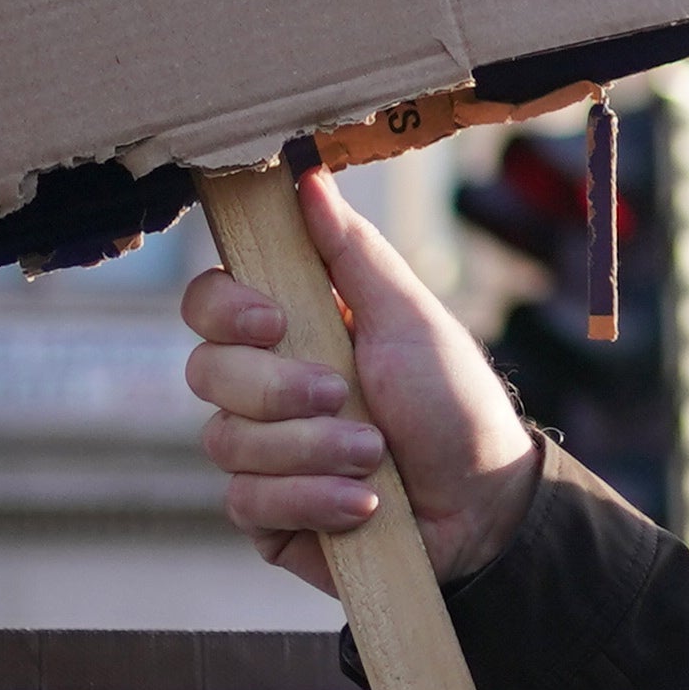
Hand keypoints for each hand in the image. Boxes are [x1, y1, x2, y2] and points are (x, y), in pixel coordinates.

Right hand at [182, 171, 543, 593]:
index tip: (274, 322)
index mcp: (291, 328)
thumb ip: (352, 252)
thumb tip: (307, 175)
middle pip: (205, 371)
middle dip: (281, 391)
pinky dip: (312, 500)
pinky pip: (245, 502)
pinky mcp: (265, 514)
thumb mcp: (410, 319)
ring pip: (226, 442)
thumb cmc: (453, 403)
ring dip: (312, 450)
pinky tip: (362, 505)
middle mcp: (262, 387)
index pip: (208, 303)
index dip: (225, 310)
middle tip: (345, 397)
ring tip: (376, 458)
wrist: (483, 506)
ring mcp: (259, 453)